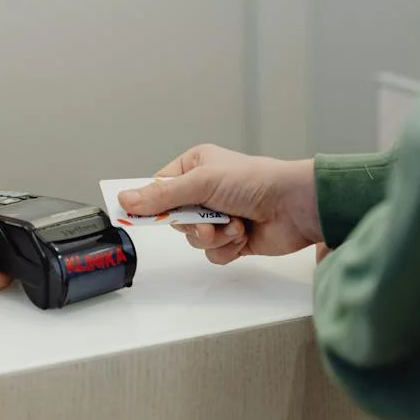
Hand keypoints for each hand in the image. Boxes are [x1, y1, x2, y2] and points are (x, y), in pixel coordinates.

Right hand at [119, 145, 322, 265]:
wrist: (294, 206)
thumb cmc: (253, 181)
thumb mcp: (201, 182)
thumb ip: (162, 195)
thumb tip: (125, 199)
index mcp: (195, 166)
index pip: (160, 187)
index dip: (151, 204)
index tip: (136, 216)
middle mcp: (206, 191)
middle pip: (175, 218)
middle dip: (192, 224)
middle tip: (206, 220)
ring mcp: (220, 215)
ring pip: (194, 239)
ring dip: (213, 236)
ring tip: (233, 225)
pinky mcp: (233, 239)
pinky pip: (213, 253)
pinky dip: (226, 248)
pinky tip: (243, 236)